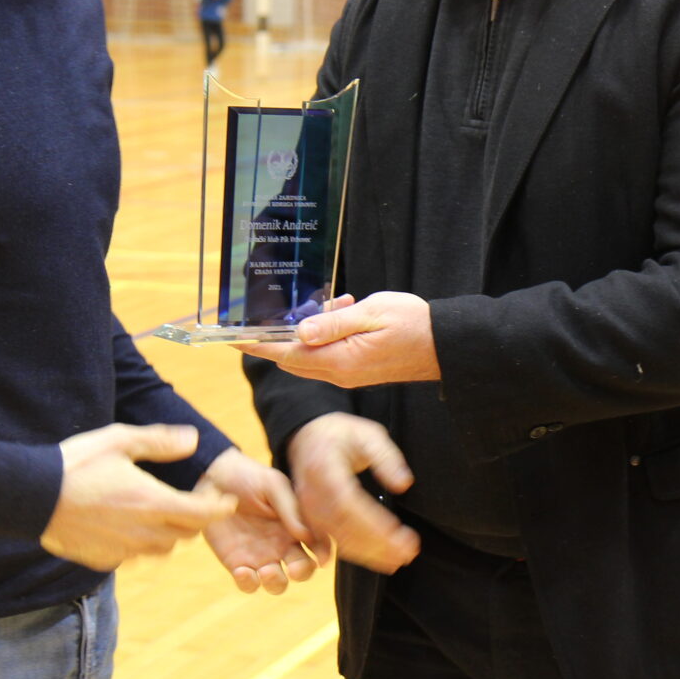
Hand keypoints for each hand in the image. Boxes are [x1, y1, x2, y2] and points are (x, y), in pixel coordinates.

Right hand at [42, 424, 236, 571]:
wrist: (32, 497)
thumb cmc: (76, 464)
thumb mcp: (120, 440)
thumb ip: (159, 442)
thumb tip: (192, 439)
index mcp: (153, 503)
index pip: (203, 515)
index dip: (220, 508)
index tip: (227, 500)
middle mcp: (142, 533)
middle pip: (186, 534)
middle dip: (195, 519)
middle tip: (193, 500)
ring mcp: (123, 550)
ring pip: (162, 548)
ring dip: (169, 533)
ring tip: (161, 511)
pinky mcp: (103, 559)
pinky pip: (133, 555)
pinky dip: (140, 542)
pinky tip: (128, 523)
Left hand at [198, 448, 320, 592]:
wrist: (210, 477)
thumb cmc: (246, 477)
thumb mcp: (273, 486)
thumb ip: (291, 509)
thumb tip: (308, 536)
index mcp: (295, 524)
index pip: (317, 545)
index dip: (323, 554)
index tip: (320, 558)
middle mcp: (282, 544)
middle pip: (302, 569)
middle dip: (302, 573)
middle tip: (293, 569)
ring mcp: (260, 556)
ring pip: (277, 583)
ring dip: (276, 583)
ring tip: (266, 571)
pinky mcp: (237, 564)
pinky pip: (248, 584)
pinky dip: (248, 583)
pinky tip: (242, 570)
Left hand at [235, 292, 438, 387]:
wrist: (445, 346)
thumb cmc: (414, 325)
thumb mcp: (372, 313)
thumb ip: (334, 323)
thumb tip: (299, 331)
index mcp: (339, 361)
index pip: (286, 354)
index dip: (258, 345)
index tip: (233, 337)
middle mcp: (339, 373)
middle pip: (293, 357)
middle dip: (283, 333)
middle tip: (286, 307)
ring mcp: (349, 375)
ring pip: (311, 354)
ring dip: (311, 330)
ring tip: (338, 303)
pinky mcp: (358, 370)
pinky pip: (329, 354)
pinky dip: (327, 334)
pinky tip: (346, 311)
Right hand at [284, 413, 419, 574]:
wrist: (307, 436)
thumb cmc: (341, 434)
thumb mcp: (367, 434)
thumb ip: (386, 457)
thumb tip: (403, 484)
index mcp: (324, 469)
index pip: (349, 503)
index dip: (375, 524)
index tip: (402, 535)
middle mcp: (311, 493)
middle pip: (344, 527)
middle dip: (377, 545)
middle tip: (408, 553)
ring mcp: (307, 509)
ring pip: (337, 539)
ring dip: (369, 554)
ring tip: (398, 560)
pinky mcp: (309, 519)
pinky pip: (331, 541)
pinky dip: (355, 553)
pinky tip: (376, 560)